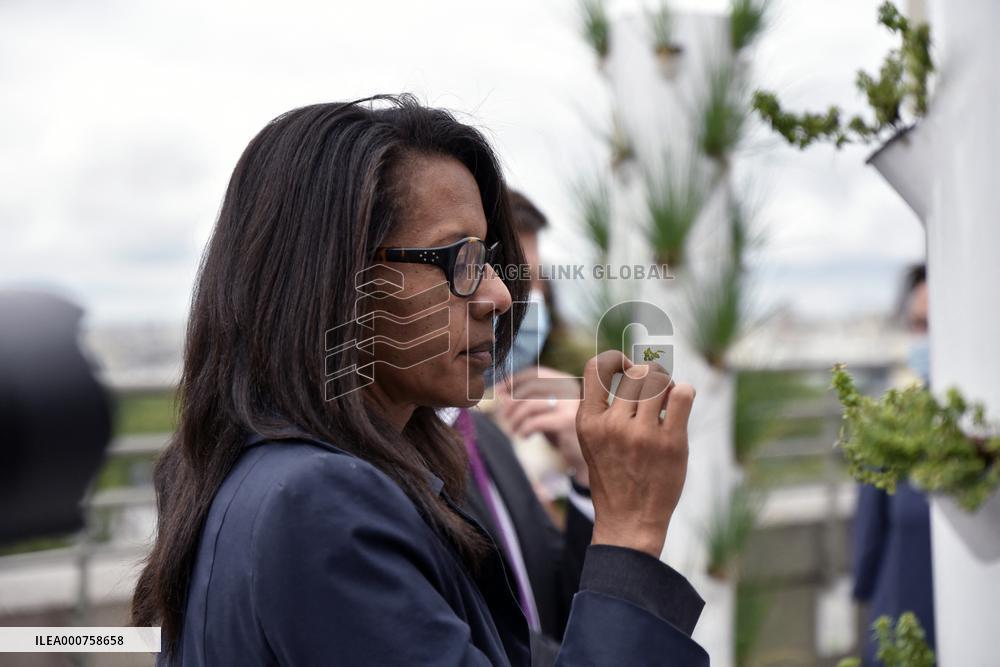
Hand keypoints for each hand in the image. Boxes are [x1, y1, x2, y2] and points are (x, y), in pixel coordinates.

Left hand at [493, 367, 588, 485]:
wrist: (587, 459)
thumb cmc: (563, 433)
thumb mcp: (546, 412)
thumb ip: (527, 399)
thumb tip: (499, 391)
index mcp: (567, 382)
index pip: (536, 373)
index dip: (514, 380)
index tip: (499, 391)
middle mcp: (571, 389)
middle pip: (530, 387)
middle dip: (511, 401)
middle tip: (503, 417)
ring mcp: (571, 405)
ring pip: (530, 404)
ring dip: (515, 417)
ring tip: (513, 429)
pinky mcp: (568, 423)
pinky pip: (535, 422)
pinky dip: (524, 429)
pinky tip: (524, 436)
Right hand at [576, 350, 694, 557]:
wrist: (629, 521)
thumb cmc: (615, 477)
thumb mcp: (594, 441)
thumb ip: (604, 408)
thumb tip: (631, 367)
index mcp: (588, 422)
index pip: (597, 366)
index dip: (617, 359)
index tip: (627, 369)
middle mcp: (611, 425)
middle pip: (636, 374)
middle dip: (649, 378)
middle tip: (655, 396)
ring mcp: (641, 435)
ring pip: (658, 381)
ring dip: (667, 387)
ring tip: (667, 404)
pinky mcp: (670, 443)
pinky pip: (682, 394)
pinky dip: (684, 392)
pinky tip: (678, 407)